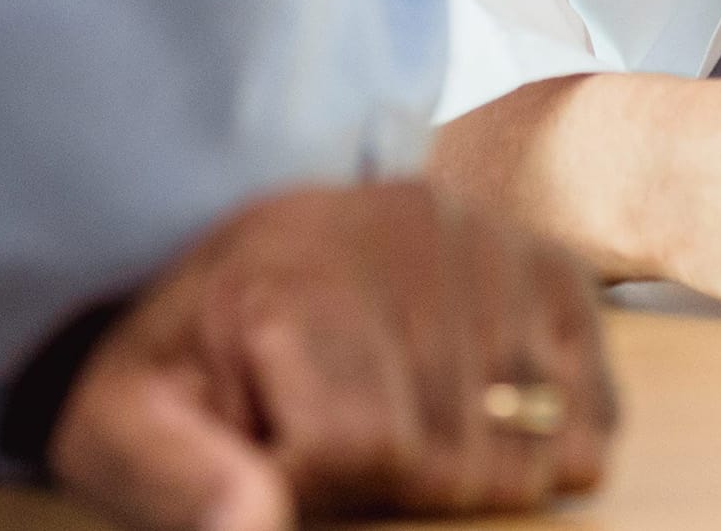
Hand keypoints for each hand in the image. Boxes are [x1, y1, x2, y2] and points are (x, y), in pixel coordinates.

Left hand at [47, 183, 612, 530]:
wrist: (233, 266)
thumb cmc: (185, 368)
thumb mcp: (126, 426)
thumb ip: (177, 485)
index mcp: (296, 274)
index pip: (368, 447)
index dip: (327, 489)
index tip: (283, 461)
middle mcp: (407, 231)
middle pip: (455, 450)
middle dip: (400, 486)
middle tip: (340, 450)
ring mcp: (489, 242)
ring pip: (531, 434)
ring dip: (476, 469)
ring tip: (402, 434)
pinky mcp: (546, 265)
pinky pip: (594, 394)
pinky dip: (562, 442)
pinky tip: (496, 439)